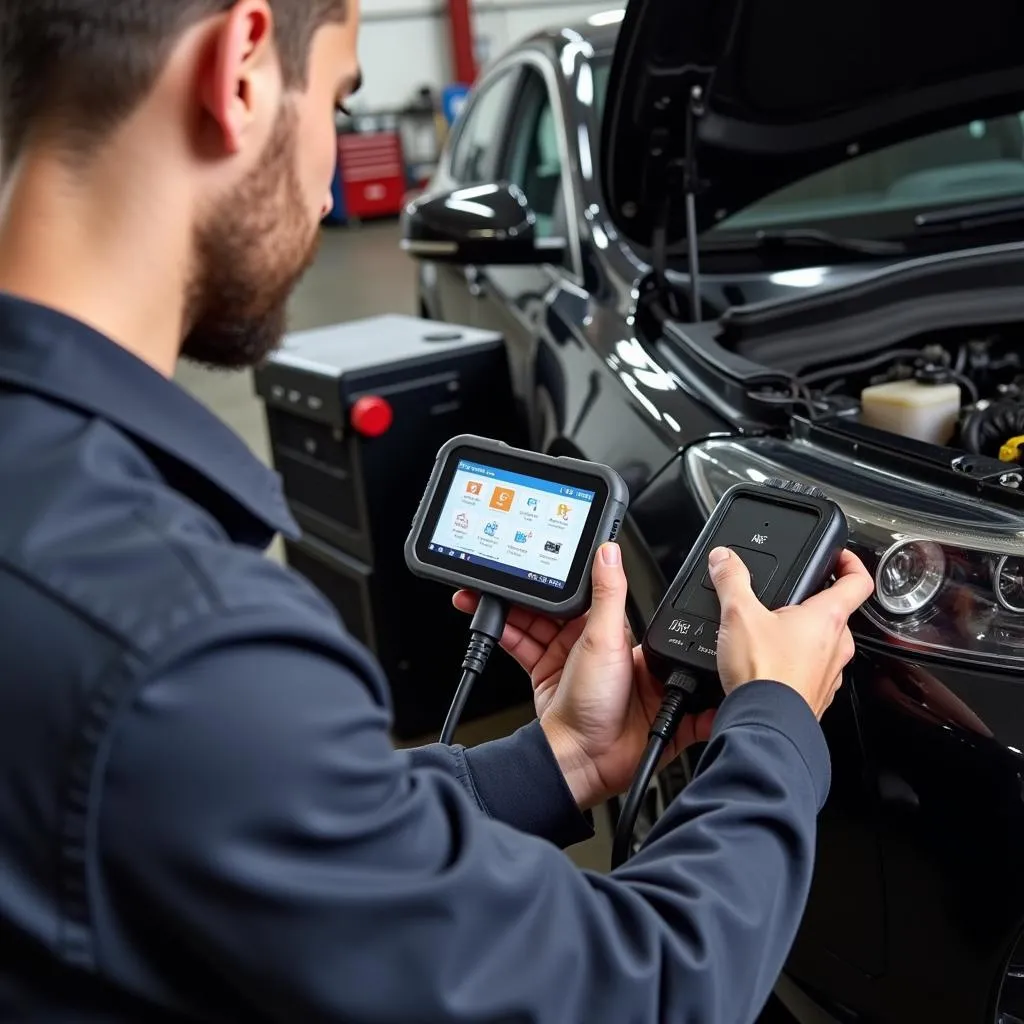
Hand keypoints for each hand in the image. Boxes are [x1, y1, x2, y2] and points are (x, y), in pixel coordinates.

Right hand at [454, 543, 714, 808]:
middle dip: (531, 590)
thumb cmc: (610, 712)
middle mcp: (591, 644)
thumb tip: (612, 554)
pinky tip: (485, 616)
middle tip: (510, 573)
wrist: (581, 759)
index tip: (549, 555)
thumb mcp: (610, 640)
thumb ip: (610, 593)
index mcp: (614, 632)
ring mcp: (566, 658)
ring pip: (533, 620)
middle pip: (555, 604)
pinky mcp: (545, 672)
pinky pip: (519, 642)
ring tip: (488, 591)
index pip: (588, 590)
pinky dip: (500, 629)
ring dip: (509, 606)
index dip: (568, 574)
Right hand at [708, 547, 874, 718]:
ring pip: (822, 646)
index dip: (852, 563)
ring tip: (768, 638)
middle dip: (810, 606)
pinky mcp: (816, 697)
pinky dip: (792, 667)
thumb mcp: (738, 614)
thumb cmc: (764, 673)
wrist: (765, 725)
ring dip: (800, 639)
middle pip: (834, 614)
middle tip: (785, 602)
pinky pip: (809, 673)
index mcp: (828, 618)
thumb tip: (725, 558)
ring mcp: (830, 674)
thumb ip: (731, 580)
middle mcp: (837, 646)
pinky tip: (765, 668)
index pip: (858, 581)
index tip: (840, 557)